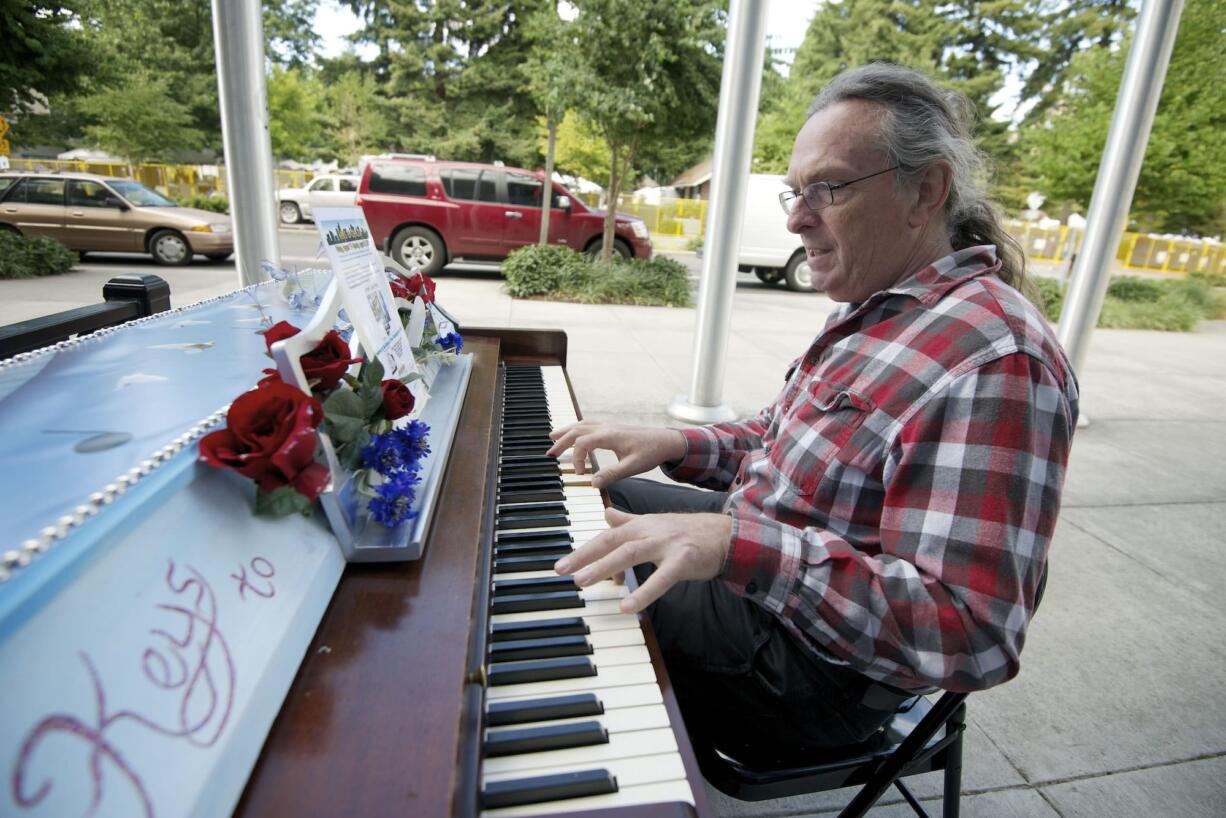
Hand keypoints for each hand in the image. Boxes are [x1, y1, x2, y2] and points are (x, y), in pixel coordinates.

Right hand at [547, 422, 685, 488]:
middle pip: (577, 430)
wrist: (666, 441)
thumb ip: (612, 474)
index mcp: (609, 435)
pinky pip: (588, 425)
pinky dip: (576, 429)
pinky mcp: (612, 428)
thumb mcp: (633, 467)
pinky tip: (573, 434)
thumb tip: (593, 483)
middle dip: (562, 442)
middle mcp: (606, 428)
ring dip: (566, 432)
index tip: (581, 474)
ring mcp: (608, 426)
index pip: (582, 443)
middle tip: (550, 455)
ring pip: (581, 425)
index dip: (577, 459)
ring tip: (552, 438)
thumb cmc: (651, 452)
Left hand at [555, 507, 730, 613]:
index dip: (584, 550)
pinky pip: (661, 578)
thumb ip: (628, 520)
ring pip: (630, 553)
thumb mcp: (655, 524)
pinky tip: (627, 606)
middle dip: (585, 556)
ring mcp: (666, 545)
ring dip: (605, 566)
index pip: (607, 536)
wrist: (725, 535)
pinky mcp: (683, 560)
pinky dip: (644, 592)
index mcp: (641, 525)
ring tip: (583, 581)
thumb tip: (606, 515)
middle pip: (612, 541)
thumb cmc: (688, 532)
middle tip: (563, 571)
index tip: (562, 564)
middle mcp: (650, 531)